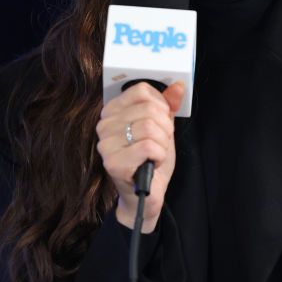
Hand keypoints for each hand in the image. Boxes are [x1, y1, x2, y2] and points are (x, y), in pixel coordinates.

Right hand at [96, 81, 184, 231]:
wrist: (146, 194)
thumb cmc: (150, 160)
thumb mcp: (162, 128)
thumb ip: (168, 106)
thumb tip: (178, 87)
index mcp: (112, 112)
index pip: (141, 91)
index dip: (161, 106)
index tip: (161, 121)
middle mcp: (104, 125)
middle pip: (149, 110)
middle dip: (165, 129)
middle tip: (160, 143)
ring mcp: (106, 145)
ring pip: (149, 127)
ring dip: (162, 144)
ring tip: (155, 154)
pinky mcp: (113, 163)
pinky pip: (148, 147)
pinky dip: (159, 156)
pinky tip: (152, 164)